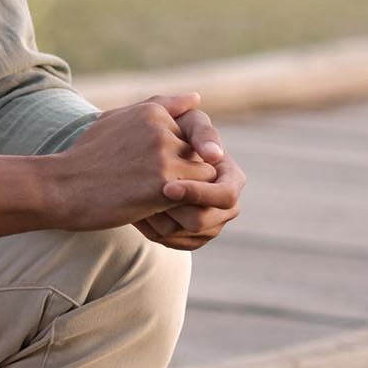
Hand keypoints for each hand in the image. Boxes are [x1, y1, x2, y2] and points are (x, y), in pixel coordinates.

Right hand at [36, 92, 229, 233]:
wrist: (60, 187)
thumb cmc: (86, 158)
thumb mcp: (116, 119)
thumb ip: (160, 107)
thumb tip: (197, 98)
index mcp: (153, 111)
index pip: (190, 136)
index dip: (173, 158)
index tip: (143, 168)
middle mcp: (162, 128)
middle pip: (199, 156)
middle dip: (184, 174)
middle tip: (148, 185)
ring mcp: (164, 156)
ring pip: (203, 177)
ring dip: (186, 191)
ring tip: (153, 197)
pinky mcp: (164, 185)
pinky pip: (195, 198)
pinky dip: (181, 207)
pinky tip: (153, 207)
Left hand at [134, 94, 244, 250]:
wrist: (147, 152)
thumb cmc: (171, 131)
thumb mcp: (185, 123)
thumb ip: (201, 131)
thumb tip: (214, 154)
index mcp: (231, 178)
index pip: (224, 195)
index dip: (198, 194)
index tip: (167, 189)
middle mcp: (227, 205)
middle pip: (204, 222)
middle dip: (173, 212)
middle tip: (144, 202)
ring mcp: (211, 223)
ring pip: (185, 235)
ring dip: (158, 220)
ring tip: (135, 203)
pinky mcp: (192, 236)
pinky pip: (174, 244)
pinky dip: (153, 231)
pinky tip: (136, 212)